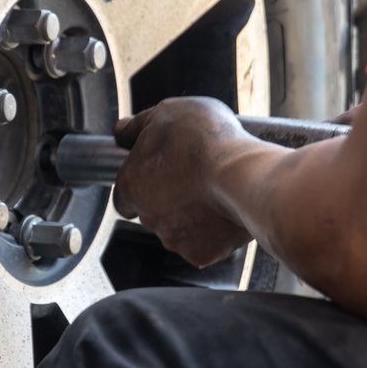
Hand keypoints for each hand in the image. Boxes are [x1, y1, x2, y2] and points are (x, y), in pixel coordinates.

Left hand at [112, 97, 254, 266]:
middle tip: (195, 176)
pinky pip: (205, 244)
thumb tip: (121, 131)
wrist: (245, 176)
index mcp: (130, 186)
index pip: (124, 196)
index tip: (161, 173)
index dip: (142, 183)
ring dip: (191, 215)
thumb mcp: (166, 113)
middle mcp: (147, 217)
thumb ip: (137, 126)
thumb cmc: (206, 141)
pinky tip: (227, 210)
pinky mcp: (201, 254)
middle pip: (152, 212)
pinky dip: (214, 232)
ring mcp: (173, 239)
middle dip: (169, 198)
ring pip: (178, 230)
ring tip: (216, 190)